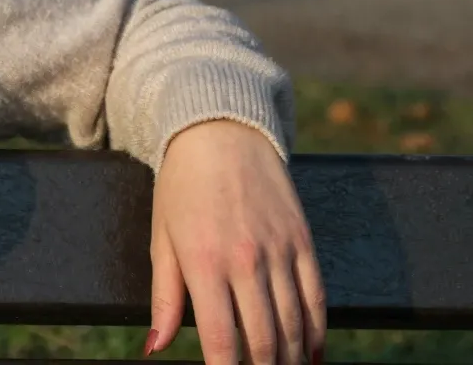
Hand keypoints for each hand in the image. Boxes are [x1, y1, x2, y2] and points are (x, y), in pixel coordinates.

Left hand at [147, 120, 323, 364]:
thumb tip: (156, 347)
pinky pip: (316, 297)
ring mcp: (279, 250)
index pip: (221, 340)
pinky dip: (317, 332)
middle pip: (264, 340)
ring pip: (293, 324)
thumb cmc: (182, 187)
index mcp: (204, 262)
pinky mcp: (303, 240)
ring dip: (291, 359)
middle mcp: (245, 260)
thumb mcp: (163, 238)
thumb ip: (164, 297)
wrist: (221, 131)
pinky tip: (312, 355)